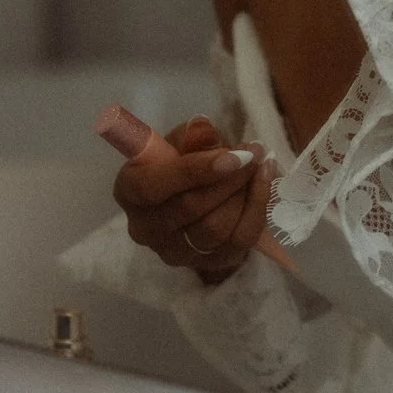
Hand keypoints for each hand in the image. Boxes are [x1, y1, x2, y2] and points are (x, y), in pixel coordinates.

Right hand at [113, 116, 276, 281]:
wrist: (194, 193)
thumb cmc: (179, 161)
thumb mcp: (181, 141)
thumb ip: (191, 136)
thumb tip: (203, 128)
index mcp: (128, 192)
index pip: (154, 186)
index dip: (195, 170)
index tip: (234, 154)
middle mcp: (144, 229)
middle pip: (190, 209)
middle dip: (229, 179)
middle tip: (254, 153)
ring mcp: (175, 252)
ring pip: (216, 229)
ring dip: (245, 195)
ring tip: (259, 165)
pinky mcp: (206, 264)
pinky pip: (239, 242)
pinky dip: (257, 211)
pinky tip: (264, 183)